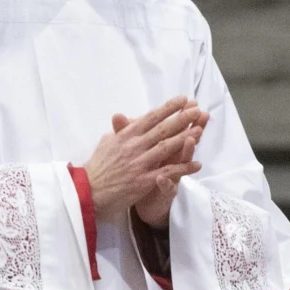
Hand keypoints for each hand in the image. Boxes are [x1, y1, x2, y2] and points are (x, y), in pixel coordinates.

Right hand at [82, 96, 204, 218]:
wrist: (89, 190)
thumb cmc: (98, 166)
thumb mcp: (107, 142)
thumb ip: (119, 130)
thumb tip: (123, 116)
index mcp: (125, 136)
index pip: (150, 118)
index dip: (167, 108)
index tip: (182, 99)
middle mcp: (133, 146)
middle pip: (161, 130)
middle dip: (180, 118)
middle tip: (196, 108)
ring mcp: (139, 163)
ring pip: (166, 148)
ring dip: (185, 138)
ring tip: (200, 129)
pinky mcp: (143, 181)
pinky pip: (167, 173)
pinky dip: (183, 168)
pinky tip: (197, 164)